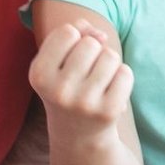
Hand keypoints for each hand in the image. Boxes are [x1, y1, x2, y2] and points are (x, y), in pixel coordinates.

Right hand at [29, 22, 132, 139]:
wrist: (78, 134)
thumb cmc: (69, 85)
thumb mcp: (59, 58)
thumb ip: (76, 31)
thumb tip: (101, 35)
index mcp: (39, 74)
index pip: (68, 32)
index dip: (74, 40)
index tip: (69, 60)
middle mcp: (58, 91)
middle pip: (90, 43)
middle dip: (93, 52)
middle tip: (85, 75)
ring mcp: (84, 104)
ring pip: (110, 56)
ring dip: (109, 63)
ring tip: (98, 83)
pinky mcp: (108, 112)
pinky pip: (126, 73)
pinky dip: (122, 77)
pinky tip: (110, 91)